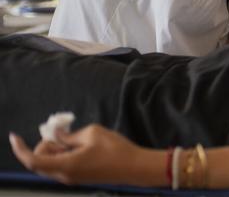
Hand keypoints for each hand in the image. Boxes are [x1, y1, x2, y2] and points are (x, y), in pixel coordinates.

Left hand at [9, 125, 145, 185]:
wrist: (134, 167)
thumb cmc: (115, 149)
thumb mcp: (92, 133)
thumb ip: (70, 135)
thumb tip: (57, 135)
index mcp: (65, 165)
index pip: (33, 160)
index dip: (20, 149)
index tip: (14, 136)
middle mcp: (64, 175)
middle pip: (40, 161)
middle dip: (43, 145)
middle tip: (59, 131)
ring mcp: (71, 178)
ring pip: (50, 163)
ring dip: (54, 149)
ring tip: (72, 135)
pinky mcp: (79, 177)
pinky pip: (61, 165)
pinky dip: (62, 153)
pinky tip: (78, 143)